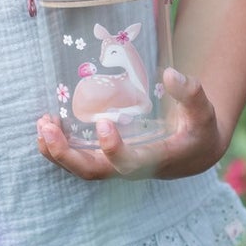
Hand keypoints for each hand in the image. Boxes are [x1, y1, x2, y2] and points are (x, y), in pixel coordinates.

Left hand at [36, 68, 226, 181]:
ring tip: (41, 124)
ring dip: (56, 151)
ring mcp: (116, 166)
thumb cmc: (198, 128)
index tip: (102, 123)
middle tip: (47, 127)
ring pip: (81, 168)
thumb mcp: (204, 111)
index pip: (129, 164)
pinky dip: (59, 148)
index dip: (113, 149)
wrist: (194, 152)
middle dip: (66, 154)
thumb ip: (192, 93)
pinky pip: (78, 160)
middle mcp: (131, 168)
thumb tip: (171, 74)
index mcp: (156, 159)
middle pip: (93, 171)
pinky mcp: (107, 159)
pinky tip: (46, 126)